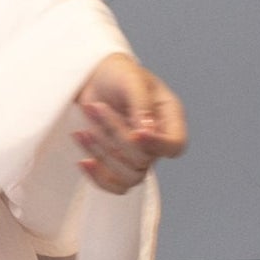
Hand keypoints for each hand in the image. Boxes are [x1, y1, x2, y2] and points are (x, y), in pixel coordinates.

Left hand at [74, 54, 187, 193]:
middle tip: (95, 107)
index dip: (157, 145)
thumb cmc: (117, 73)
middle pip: (144, 160)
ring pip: (129, 176)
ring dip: (103, 155)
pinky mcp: (117, 164)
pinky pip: (115, 186)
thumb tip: (146, 130)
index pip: (175, 145)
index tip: (136, 132)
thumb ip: (141, 102)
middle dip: (116, 135)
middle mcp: (156, 140)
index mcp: (169, 117)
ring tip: (84, 131)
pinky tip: (83, 161)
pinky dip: (98, 177)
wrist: (93, 79)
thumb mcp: (130, 79)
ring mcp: (137, 155)